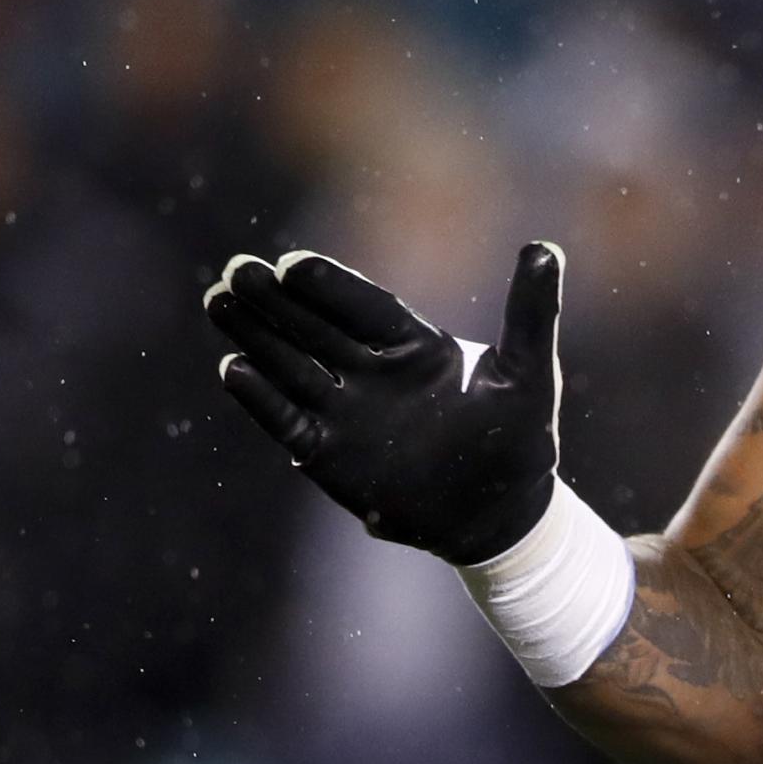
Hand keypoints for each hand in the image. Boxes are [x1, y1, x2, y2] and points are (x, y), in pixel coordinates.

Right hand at [204, 243, 564, 564]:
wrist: (499, 516)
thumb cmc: (519, 440)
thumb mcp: (531, 373)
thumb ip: (531, 312)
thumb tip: (545, 247)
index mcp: (414, 346)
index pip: (364, 307)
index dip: (328, 286)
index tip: (292, 263)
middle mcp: (372, 372)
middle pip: (314, 328)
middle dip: (274, 301)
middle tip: (235, 268)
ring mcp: (346, 412)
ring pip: (290, 365)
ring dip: (255, 336)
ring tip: (217, 301)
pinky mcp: (329, 455)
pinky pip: (288, 420)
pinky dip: (260, 398)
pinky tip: (231, 368)